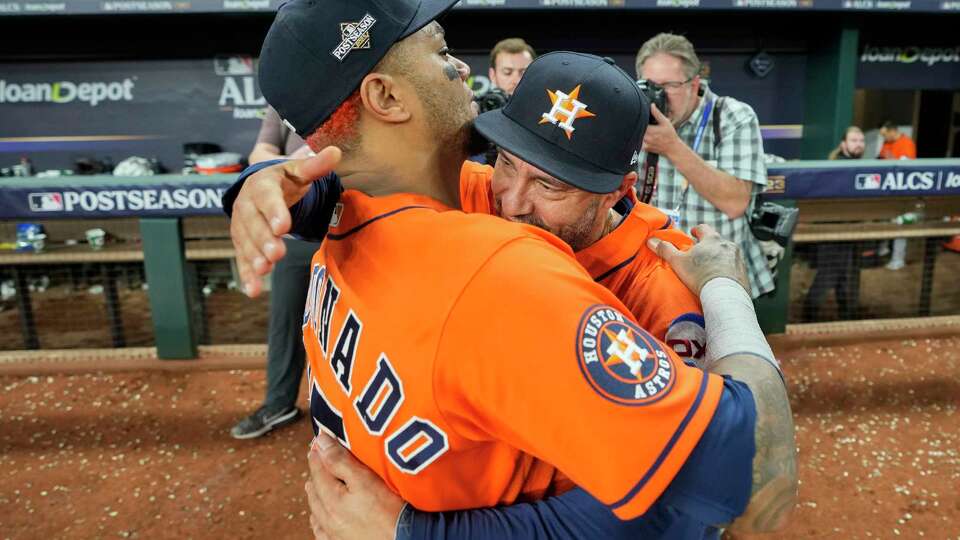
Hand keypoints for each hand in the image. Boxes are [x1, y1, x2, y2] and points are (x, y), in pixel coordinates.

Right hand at [231, 147, 340, 296]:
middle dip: (264, 239)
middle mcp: (247, 205)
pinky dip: (247, 275)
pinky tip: (253, 290)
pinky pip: (242, 259)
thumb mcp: (299, 170)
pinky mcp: (242, 243)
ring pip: (246, 243)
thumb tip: (336, 152)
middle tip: (277, 254)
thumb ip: (316, 165)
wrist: (260, 188)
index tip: (284, 226)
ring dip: (254, 257)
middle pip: (254, 224)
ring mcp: (242, 226)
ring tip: (264, 270)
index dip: (274, 211)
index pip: (267, 197)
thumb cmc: (285, 180)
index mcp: (263, 185)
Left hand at [306, 434, 404, 539]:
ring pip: (316, 510)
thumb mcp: (366, 479)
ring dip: (316, 493)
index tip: (319, 440)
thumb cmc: (391, 513)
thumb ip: (341, 460)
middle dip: (316, 470)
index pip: (319, 468)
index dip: (319, 452)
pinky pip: (321, 531)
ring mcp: (334, 533)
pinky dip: (319, 519)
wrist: (406, 539)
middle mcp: (328, 518)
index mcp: (332, 499)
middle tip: (318, 456)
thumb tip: (321, 442)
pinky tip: (321, 516)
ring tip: (316, 482)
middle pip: (315, 488)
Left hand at [640, 104, 680, 156]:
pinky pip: (637, 142)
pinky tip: (643, 135)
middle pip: (636, 129)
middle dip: (638, 125)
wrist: (672, 148)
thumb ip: (657, 113)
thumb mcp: (665, 122)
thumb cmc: (670, 134)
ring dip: (637, 132)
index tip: (637, 116)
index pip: (639, 122)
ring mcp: (644, 144)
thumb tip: (651, 105)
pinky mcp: (643, 148)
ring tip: (641, 128)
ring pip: (636, 135)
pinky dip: (638, 138)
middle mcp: (645, 138)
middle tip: (640, 122)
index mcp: (650, 130)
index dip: (638, 118)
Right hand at [647, 224, 750, 294]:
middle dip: (708, 245)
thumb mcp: (678, 262)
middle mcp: (728, 245)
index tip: (693, 233)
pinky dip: (727, 271)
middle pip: (716, 241)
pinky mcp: (744, 273)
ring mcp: (738, 259)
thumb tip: (651, 241)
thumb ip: (665, 250)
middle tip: (699, 253)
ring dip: (719, 258)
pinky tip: (720, 280)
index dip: (696, 230)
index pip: (703, 228)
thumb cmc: (700, 275)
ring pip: (726, 254)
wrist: (724, 295)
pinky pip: (734, 268)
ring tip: (710, 268)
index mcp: (712, 239)